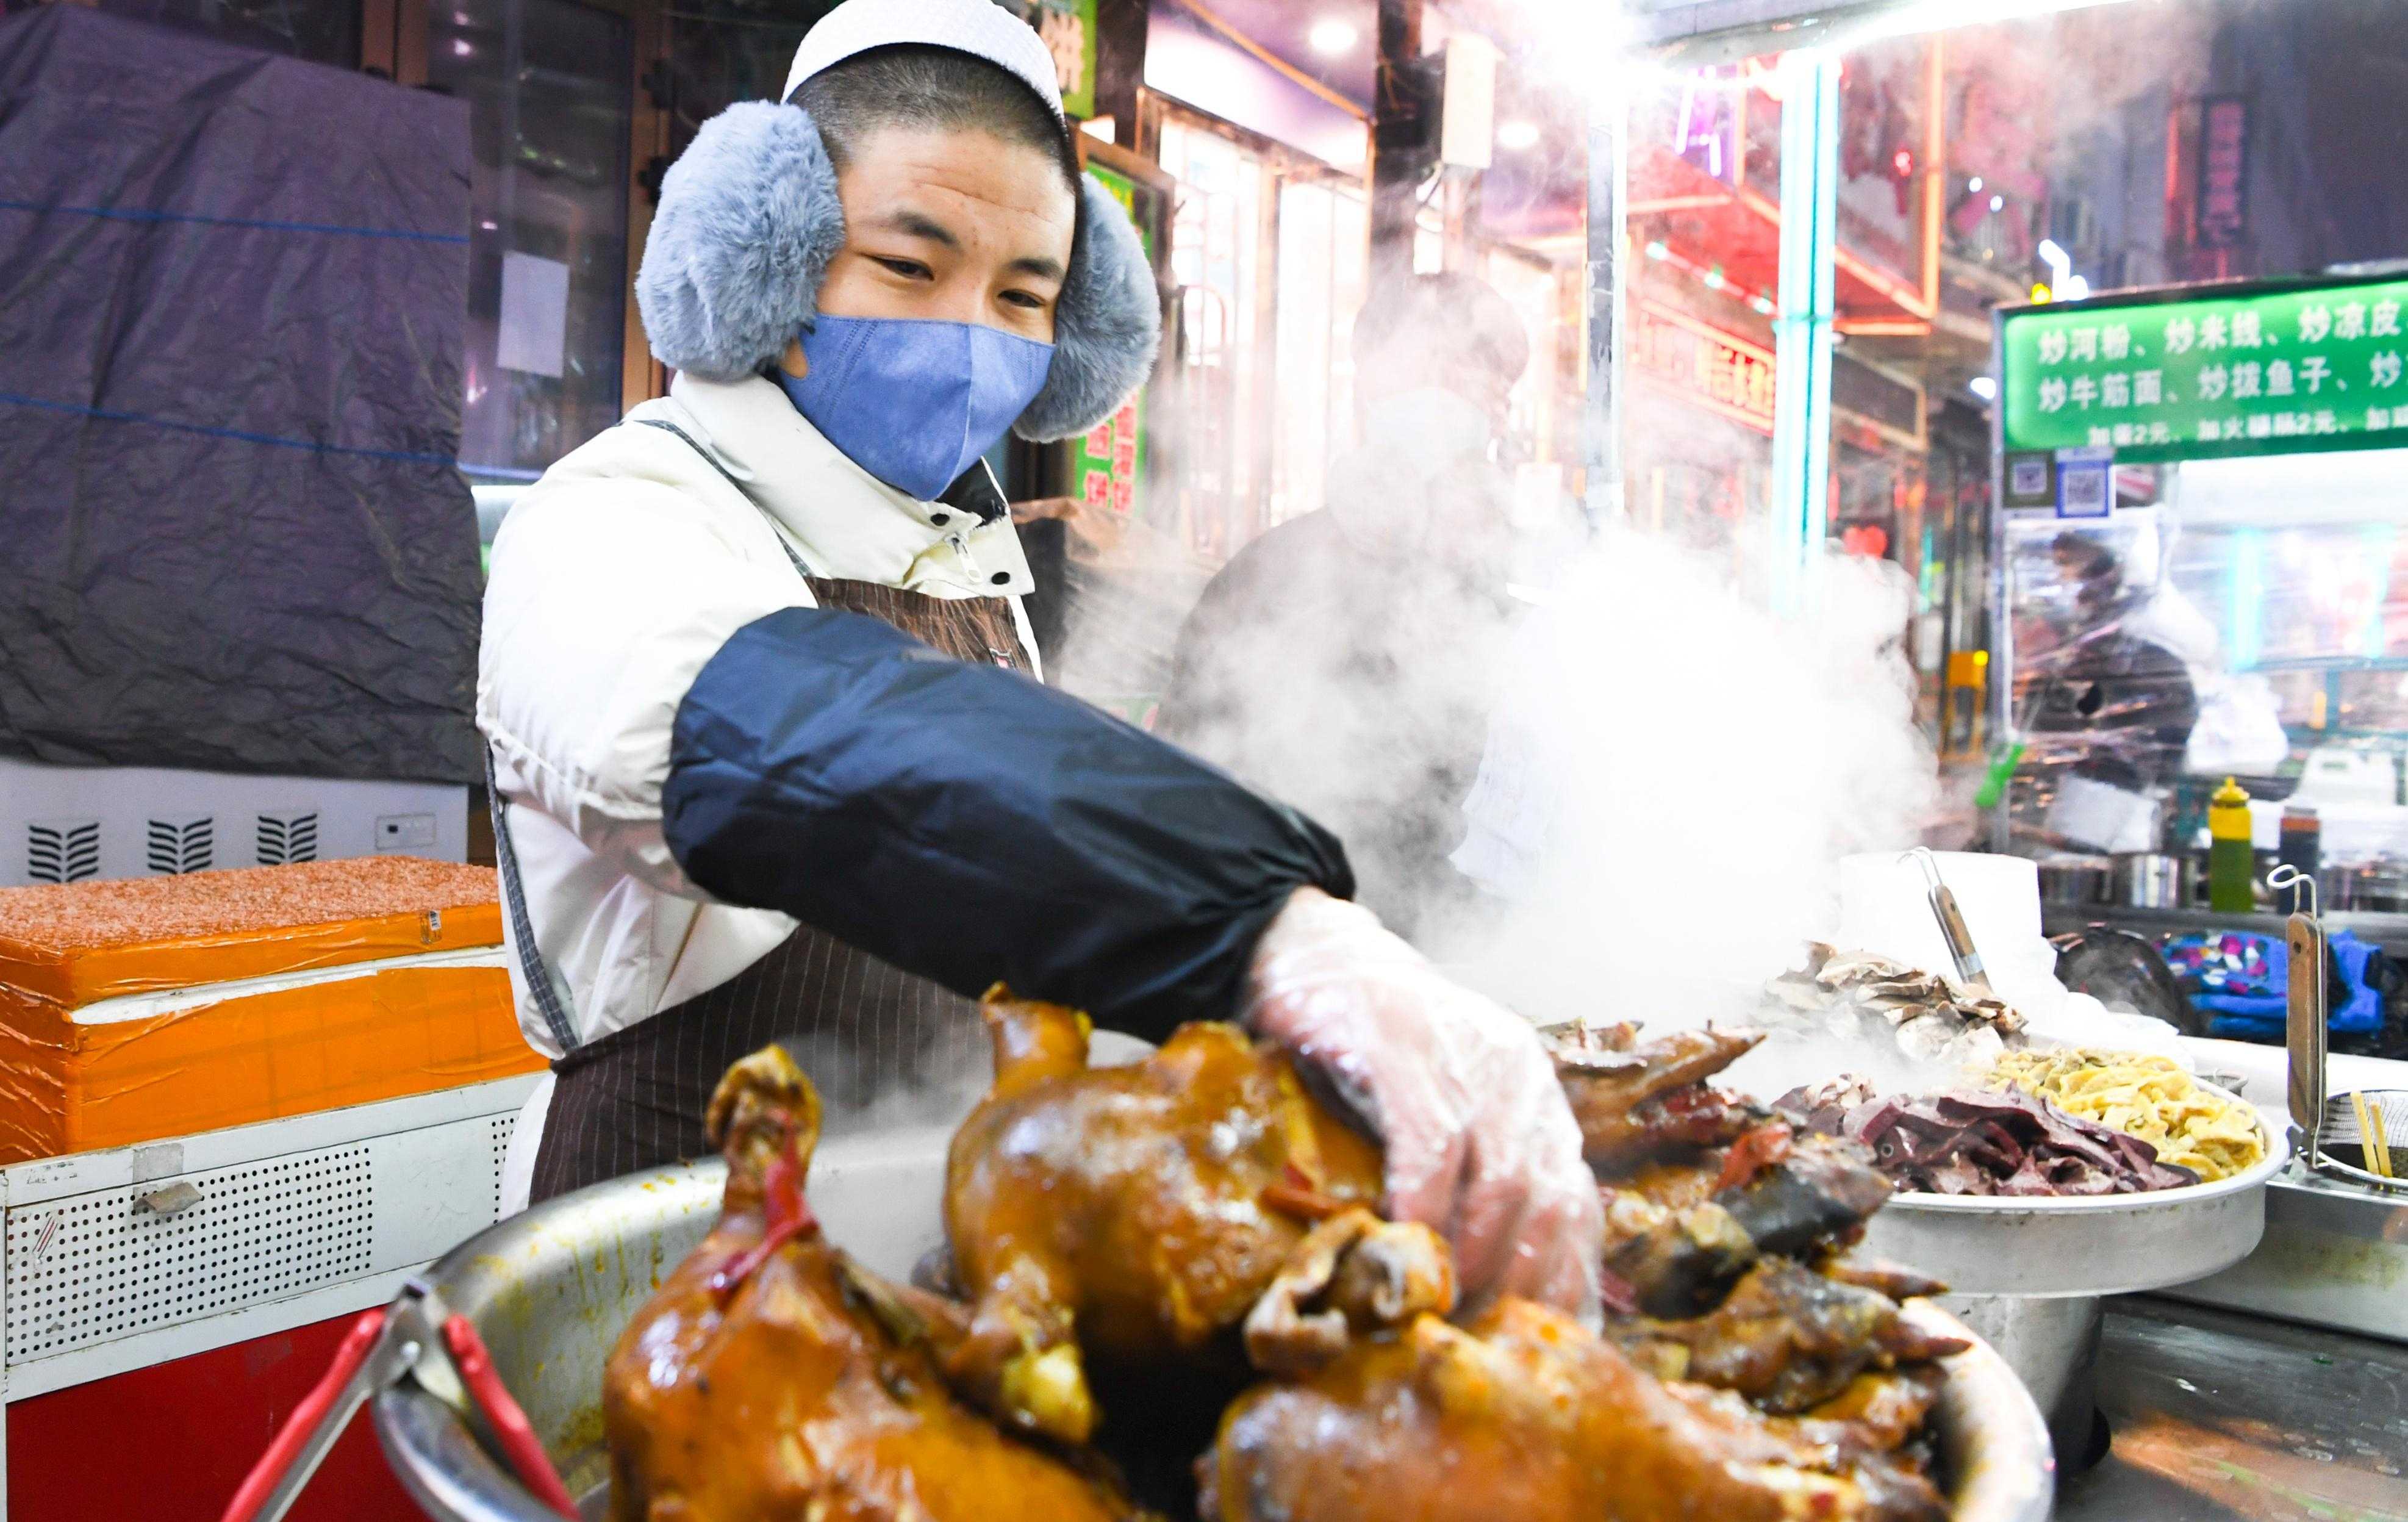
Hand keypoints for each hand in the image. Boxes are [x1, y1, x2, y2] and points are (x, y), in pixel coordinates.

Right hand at [1240, 888, 1602, 1324]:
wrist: (1310, 949)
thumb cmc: (1368, 1044)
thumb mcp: (1438, 1107)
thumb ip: (1468, 1174)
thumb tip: (1478, 1276)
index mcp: (1536, 1096)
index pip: (1576, 1202)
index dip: (1562, 1277)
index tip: (1534, 1338)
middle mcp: (1521, 1076)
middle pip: (1549, 1200)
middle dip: (1519, 1280)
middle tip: (1477, 1335)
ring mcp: (1469, 1060)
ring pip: (1504, 1180)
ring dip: (1475, 1255)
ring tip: (1442, 1304)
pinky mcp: (1409, 1051)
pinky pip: (1434, 1148)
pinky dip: (1425, 1206)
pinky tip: (1405, 1243)